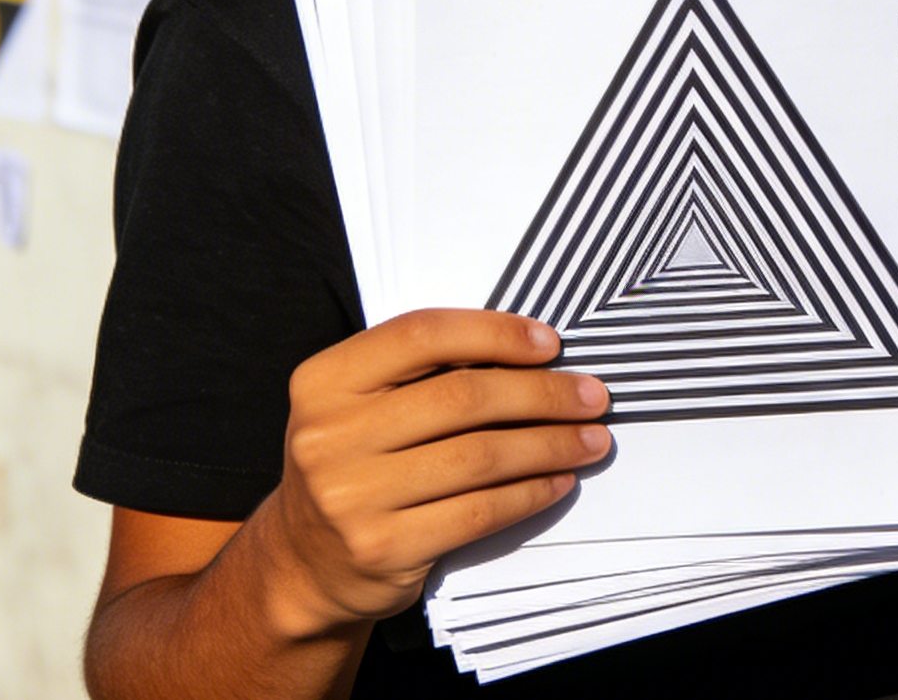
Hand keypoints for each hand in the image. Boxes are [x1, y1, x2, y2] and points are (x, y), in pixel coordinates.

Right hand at [259, 309, 609, 636]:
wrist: (304, 564)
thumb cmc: (357, 462)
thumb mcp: (364, 404)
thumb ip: (424, 372)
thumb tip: (534, 351)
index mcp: (325, 380)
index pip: (423, 333)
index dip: (495, 333)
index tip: (551, 343)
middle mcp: (329, 435)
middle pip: (462, 397)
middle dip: (542, 393)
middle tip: (593, 395)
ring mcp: (351, 497)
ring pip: (478, 456)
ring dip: (550, 444)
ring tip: (593, 439)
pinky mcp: (382, 549)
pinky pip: (477, 512)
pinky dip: (529, 493)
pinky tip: (559, 480)